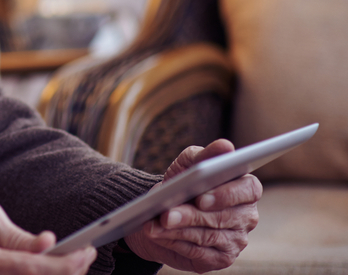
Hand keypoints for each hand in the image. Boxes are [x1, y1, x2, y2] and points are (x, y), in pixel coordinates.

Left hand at [125, 139, 261, 271]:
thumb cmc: (182, 182)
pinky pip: (199, 253)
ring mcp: (236, 240)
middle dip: (191, 216)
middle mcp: (247, 216)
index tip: (202, 197)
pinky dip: (176, 243)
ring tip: (155, 224)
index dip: (226, 194)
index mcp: (246, 189)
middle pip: (223, 217)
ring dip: (179, 230)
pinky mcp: (221, 258)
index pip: (249, 190)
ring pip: (208, 236)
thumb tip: (225, 146)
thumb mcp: (188, 164)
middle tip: (166, 214)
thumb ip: (205, 155)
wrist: (163, 209)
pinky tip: (159, 236)